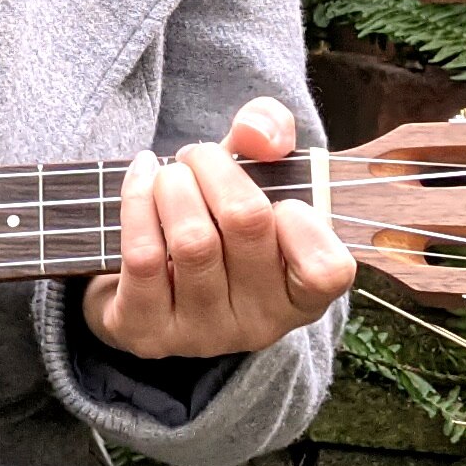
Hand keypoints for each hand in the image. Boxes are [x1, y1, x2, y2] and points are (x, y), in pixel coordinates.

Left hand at [79, 97, 355, 360]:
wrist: (147, 276)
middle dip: (214, 168)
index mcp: (302, 296)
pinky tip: (141, 178)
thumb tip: (256, 132)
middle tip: (197, 157)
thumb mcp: (254, 173)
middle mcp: (259, 324)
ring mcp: (203, 334)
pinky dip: (137, 200)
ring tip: (169, 173)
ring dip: (173, 183)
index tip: (278, 197)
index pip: (327, 271)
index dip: (303, 220)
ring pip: (192, 240)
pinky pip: (143, 256)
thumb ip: (271, 132)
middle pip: (247, 223)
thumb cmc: (218, 218)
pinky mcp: (148, 332)